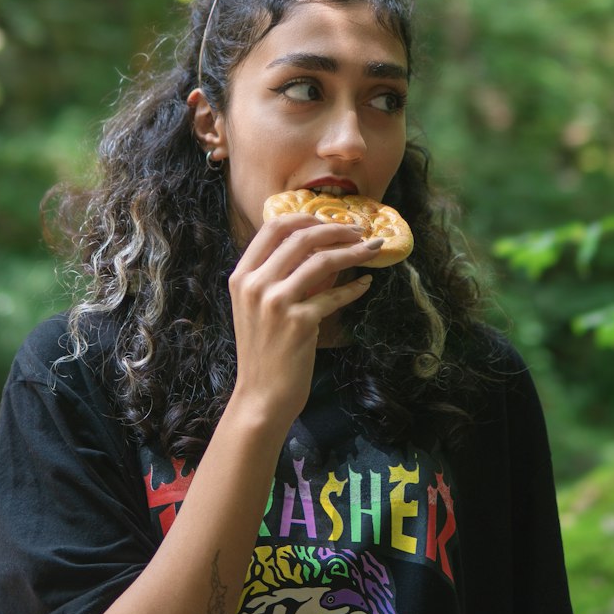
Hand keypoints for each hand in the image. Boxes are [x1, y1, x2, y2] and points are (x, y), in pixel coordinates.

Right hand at [228, 213, 377, 430]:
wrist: (262, 397)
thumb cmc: (265, 350)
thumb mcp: (263, 307)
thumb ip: (286, 275)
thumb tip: (328, 247)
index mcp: (241, 276)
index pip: (273, 227)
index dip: (305, 217)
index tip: (328, 220)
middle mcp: (255, 285)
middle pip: (301, 237)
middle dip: (335, 229)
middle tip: (359, 231)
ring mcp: (275, 303)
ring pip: (322, 261)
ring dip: (352, 252)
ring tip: (371, 250)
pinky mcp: (299, 322)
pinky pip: (334, 295)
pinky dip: (354, 287)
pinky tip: (365, 284)